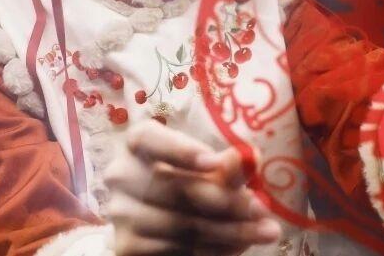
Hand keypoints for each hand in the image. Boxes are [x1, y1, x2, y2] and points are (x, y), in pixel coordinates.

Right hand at [105, 119, 281, 254]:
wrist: (164, 219)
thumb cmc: (191, 179)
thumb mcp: (212, 169)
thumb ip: (228, 164)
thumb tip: (249, 156)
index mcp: (139, 142)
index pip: (150, 139)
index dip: (181, 151)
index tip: (215, 163)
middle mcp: (121, 174)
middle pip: (174, 189)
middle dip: (225, 201)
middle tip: (263, 209)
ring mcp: (120, 213)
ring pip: (181, 225)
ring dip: (229, 232)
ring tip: (263, 231)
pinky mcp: (127, 247)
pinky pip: (176, 251)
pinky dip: (213, 251)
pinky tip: (238, 247)